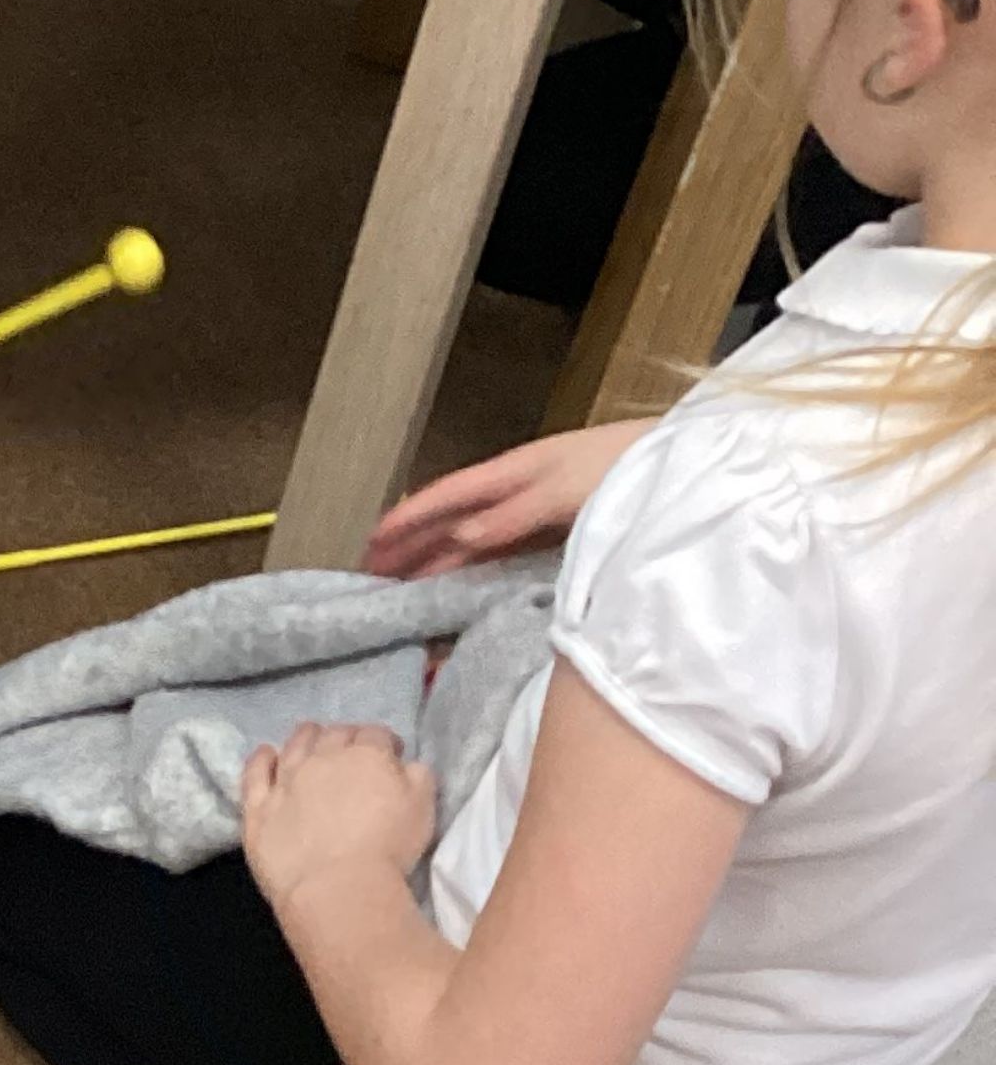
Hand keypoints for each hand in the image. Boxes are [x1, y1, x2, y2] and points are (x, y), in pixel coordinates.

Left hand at [240, 720, 437, 916]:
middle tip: (351, 751)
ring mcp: (286, 781)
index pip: (376, 734)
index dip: (386, 743)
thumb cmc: (388, 850)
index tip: (391, 755)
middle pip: (335, 735)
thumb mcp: (423, 807)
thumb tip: (405, 765)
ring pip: (295, 746)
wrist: (337, 888)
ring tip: (310, 738)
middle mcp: (323, 758)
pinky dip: (261, 760)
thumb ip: (417, 776)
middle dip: (347, 737)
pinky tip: (266, 754)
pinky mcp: (259, 808)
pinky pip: (256, 773)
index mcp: (367, 754)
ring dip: (305, 737)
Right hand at [363, 420, 650, 577]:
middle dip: (412, 549)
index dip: (408, 519)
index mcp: (519, 471)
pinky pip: (506, 561)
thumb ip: (516, 513)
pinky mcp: (564, 539)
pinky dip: (478, 579)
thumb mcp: (569, 488)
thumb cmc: (633, 467)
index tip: (370, 546)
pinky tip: (465, 597)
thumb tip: (462, 535)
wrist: (694, 467)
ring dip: (439, 567)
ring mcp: (542, 517)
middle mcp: (523, 494)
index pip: (449, 496)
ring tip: (405, 596)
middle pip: (455, 523)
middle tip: (372, 582)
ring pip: (477, 544)